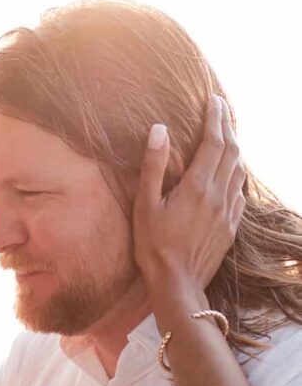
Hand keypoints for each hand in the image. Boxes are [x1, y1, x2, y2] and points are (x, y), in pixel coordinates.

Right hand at [133, 94, 245, 300]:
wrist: (177, 284)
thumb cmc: (154, 247)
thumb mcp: (145, 206)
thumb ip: (154, 166)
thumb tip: (159, 130)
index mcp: (197, 187)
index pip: (213, 141)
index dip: (215, 117)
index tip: (213, 100)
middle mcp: (218, 195)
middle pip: (231, 151)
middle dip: (227, 127)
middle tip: (220, 110)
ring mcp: (228, 212)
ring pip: (240, 170)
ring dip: (235, 149)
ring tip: (226, 138)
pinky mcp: (231, 227)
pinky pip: (240, 192)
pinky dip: (237, 174)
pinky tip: (230, 174)